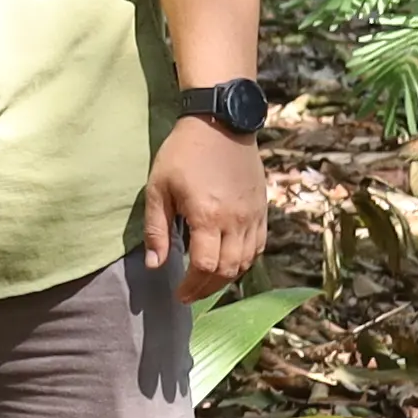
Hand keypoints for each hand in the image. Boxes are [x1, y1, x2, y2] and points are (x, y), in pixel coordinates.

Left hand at [143, 114, 269, 296]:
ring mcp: (253, 216)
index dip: (192, 286)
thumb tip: (155, 266)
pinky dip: (245, 261)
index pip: (205, 267)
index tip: (178, 294)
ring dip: (227, 278)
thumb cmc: (182, 154)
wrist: (220, 124)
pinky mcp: (262, 210)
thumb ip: (157, 230)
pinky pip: (259, 246)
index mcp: (207, 217)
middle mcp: (236, 221)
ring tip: (206, 282)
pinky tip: (230, 264)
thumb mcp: (158, 188)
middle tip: (189, 294)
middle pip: (228, 271)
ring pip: (247, 262)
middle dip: (207, 288)